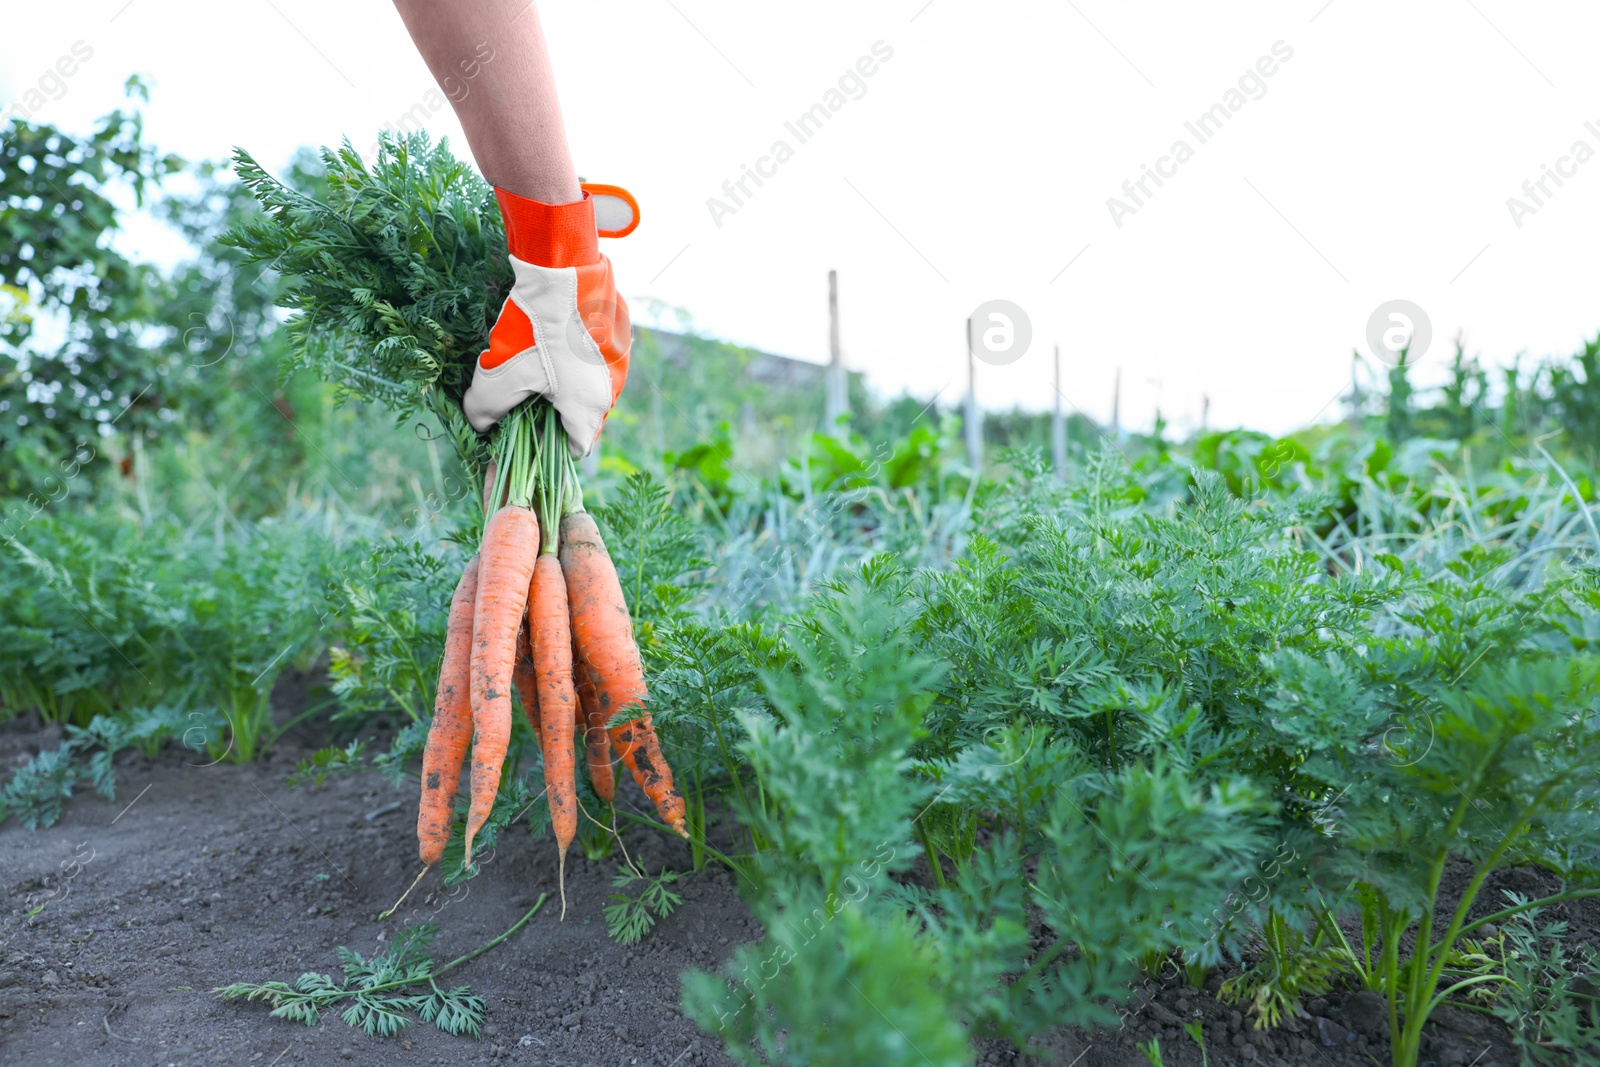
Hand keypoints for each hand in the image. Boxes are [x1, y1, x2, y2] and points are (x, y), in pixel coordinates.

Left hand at [462, 185, 637, 454]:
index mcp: (589, 407)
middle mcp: (613, 389)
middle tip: (523, 392)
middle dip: (552, 410)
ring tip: (536, 359)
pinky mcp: (621, 332)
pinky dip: (577, 355)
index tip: (523, 433)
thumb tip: (480, 423)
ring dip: (565, 381)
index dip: (547, 447)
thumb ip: (486, 409)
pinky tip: (554, 336)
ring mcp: (621, 359)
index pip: (574, 448)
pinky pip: (596, 357)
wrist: (564, 268)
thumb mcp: (498, 373)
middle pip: (581, 415)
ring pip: (590, 384)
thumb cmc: (533, 329)